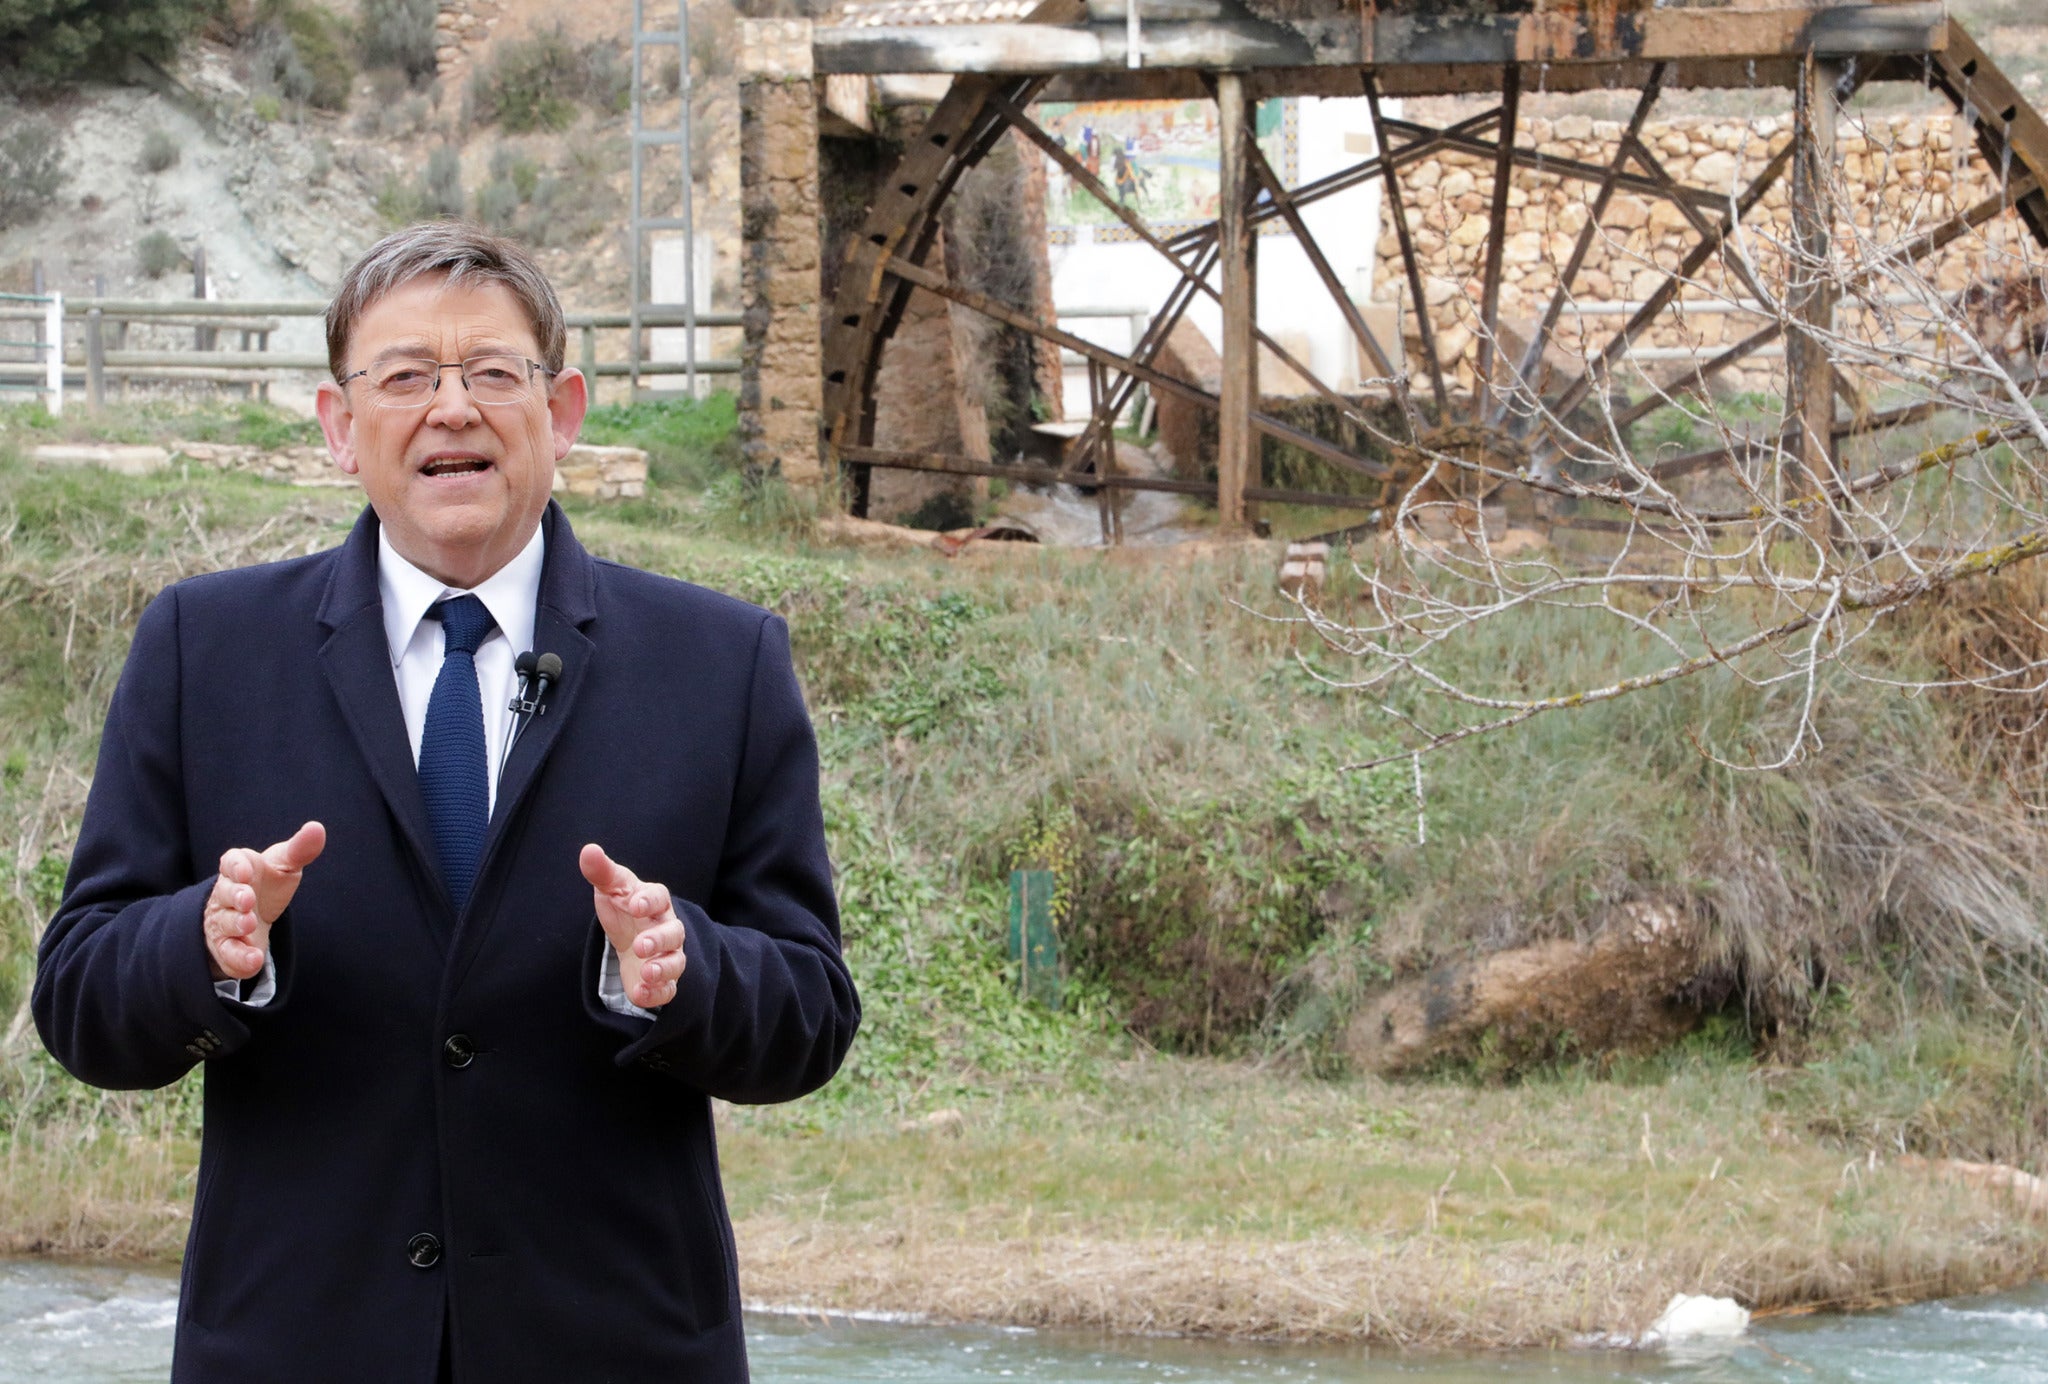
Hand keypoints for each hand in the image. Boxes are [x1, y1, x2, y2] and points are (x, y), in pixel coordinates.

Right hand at [204, 821, 325, 982]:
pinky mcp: (228, 948)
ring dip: (236, 924)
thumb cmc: (267, 884)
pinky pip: (229, 953)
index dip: (235, 866)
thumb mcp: (284, 865)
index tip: (245, 871)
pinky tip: (254, 958)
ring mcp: (223, 922)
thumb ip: (299, 849)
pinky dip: (240, 957)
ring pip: (224, 923)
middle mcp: (225, 895)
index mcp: (239, 869)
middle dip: (235, 896)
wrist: (254, 917)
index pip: (231, 862)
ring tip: (249, 924)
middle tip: (248, 899)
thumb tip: (318, 828)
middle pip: (224, 893)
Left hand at [580, 843, 685, 1010]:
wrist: (633, 935)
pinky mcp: (663, 980)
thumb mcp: (612, 887)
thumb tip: (588, 850)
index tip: (634, 905)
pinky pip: (667, 990)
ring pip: (675, 963)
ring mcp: (668, 955)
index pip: (659, 897)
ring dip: (663, 969)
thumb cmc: (625, 906)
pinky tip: (639, 994)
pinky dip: (656, 994)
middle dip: (659, 940)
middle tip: (640, 946)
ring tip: (646, 973)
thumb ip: (602, 871)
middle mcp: (668, 928)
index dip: (649, 901)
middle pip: (673, 933)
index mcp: (656, 902)